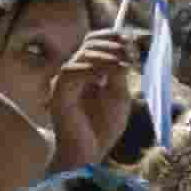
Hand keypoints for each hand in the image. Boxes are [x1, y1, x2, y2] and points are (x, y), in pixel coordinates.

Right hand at [48, 30, 139, 166]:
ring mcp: (63, 83)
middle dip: (113, 45)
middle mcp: (72, 73)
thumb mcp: (119, 96)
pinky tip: (106, 77)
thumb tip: (123, 53)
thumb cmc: (102, 128)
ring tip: (125, 64)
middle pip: (88, 44)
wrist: (89, 154)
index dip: (112, 36)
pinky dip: (91, 70)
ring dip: (106, 56)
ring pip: (81, 56)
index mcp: (86, 72)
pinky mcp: (58, 94)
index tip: (132, 38)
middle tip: (132, 53)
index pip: (94, 43)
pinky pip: (72, 72)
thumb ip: (118, 74)